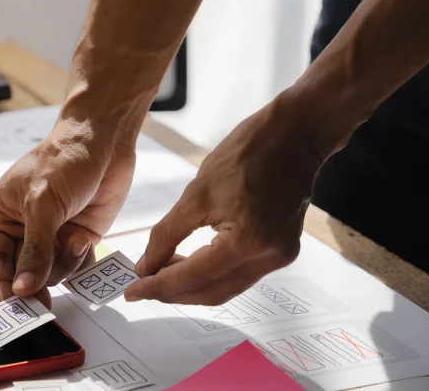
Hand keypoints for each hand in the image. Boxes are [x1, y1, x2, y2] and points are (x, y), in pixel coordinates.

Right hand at [0, 120, 135, 305]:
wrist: (104, 139)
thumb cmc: (63, 158)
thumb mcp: (42, 204)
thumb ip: (34, 249)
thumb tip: (22, 287)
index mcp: (1, 216)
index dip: (2, 288)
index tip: (12, 312)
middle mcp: (24, 229)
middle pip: (23, 274)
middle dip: (35, 283)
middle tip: (43, 304)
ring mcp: (52, 235)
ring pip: (51, 274)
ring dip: (63, 264)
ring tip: (73, 240)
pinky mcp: (77, 237)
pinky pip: (75, 266)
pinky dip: (81, 259)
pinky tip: (83, 236)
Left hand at [125, 100, 315, 304]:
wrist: (294, 135)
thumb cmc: (249, 153)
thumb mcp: (196, 193)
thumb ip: (167, 234)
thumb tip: (147, 265)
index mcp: (248, 242)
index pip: (193, 278)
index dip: (158, 287)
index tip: (133, 291)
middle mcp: (268, 257)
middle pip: (211, 293)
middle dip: (173, 293)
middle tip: (142, 287)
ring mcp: (278, 256)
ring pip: (226, 288)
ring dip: (191, 285)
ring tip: (159, 274)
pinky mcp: (280, 250)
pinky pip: (239, 274)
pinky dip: (211, 273)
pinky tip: (187, 263)